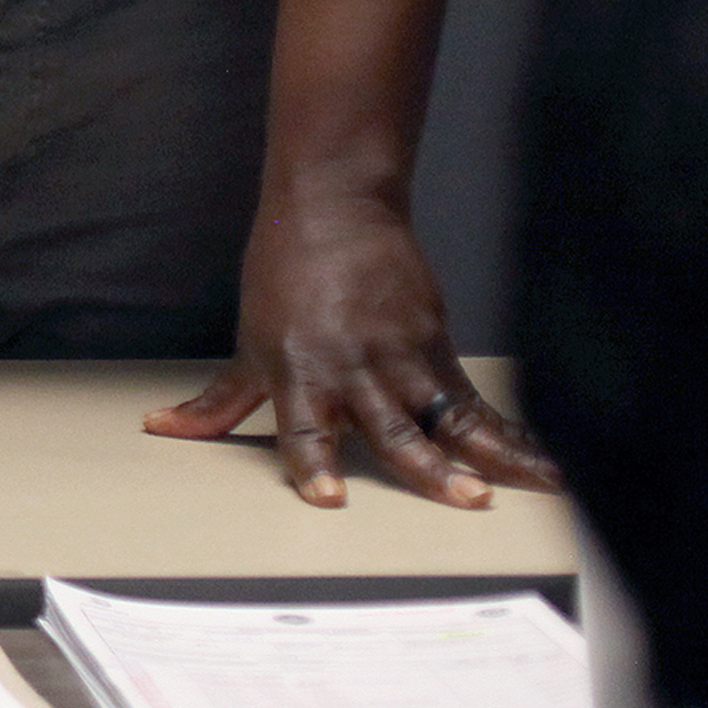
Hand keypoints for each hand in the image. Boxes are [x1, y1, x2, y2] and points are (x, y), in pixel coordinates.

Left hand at [145, 191, 557, 507]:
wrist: (335, 208)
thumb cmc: (282, 278)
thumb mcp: (248, 342)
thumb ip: (218, 402)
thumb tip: (162, 428)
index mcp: (298, 373)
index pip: (303, 429)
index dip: (315, 463)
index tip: (330, 498)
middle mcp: (353, 371)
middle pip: (393, 430)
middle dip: (429, 467)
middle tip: (463, 498)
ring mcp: (401, 358)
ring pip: (448, 417)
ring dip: (488, 455)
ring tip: (527, 485)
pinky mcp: (437, 346)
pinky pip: (477, 401)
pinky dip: (513, 434)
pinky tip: (545, 464)